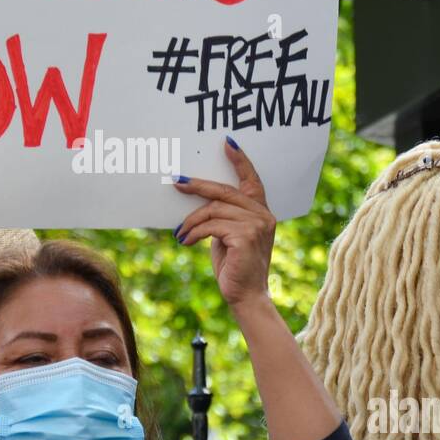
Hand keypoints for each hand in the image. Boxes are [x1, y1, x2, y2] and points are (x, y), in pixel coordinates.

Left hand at [172, 138, 276, 310]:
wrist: (246, 297)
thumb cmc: (235, 266)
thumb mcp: (228, 235)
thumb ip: (222, 216)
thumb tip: (198, 199)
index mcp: (261, 212)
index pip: (251, 180)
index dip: (240, 160)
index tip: (227, 143)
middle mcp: (263, 215)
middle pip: (224, 191)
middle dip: (197, 185)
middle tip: (176, 182)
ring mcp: (256, 225)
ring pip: (213, 209)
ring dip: (191, 221)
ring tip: (179, 233)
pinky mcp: (245, 237)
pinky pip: (211, 226)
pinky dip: (194, 232)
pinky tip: (185, 241)